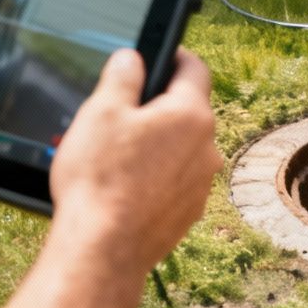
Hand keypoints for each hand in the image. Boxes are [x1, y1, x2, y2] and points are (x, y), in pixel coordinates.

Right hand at [45, 49, 220, 278]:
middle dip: (158, 107)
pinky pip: (175, 182)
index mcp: (191, 115)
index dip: (175, 56)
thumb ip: (122, 76)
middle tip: (121, 113)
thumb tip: (132, 58)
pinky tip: (125, 186)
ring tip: (117, 156)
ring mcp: (200, 185)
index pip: (195, 68)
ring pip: (181, 149)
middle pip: (187, 111)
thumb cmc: (100, 179)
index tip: (158, 57)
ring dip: (157, 145)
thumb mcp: (101, 111)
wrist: (102, 250)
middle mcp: (206, 149)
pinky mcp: (187, 213)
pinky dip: (155, 177)